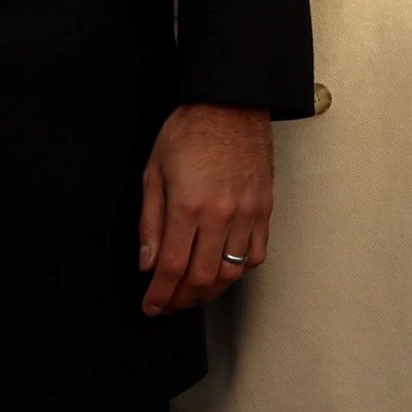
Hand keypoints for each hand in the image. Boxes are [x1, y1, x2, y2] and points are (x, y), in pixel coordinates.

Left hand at [135, 104, 273, 313]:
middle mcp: (220, 216)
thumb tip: (147, 264)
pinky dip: (238, 271)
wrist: (230, 104)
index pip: (172, 268)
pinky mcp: (264, 210)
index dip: (160, 295)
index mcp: (187, 206)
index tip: (151, 307)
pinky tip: (222, 271)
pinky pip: (255, 255)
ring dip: (209, 292)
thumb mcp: (153, 172)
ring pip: (231, 273)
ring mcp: (247, 215)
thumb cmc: (187, 132)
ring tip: (192, 294)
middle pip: (202, 278)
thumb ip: (149, 223)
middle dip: (181, 300)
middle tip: (168, 305)